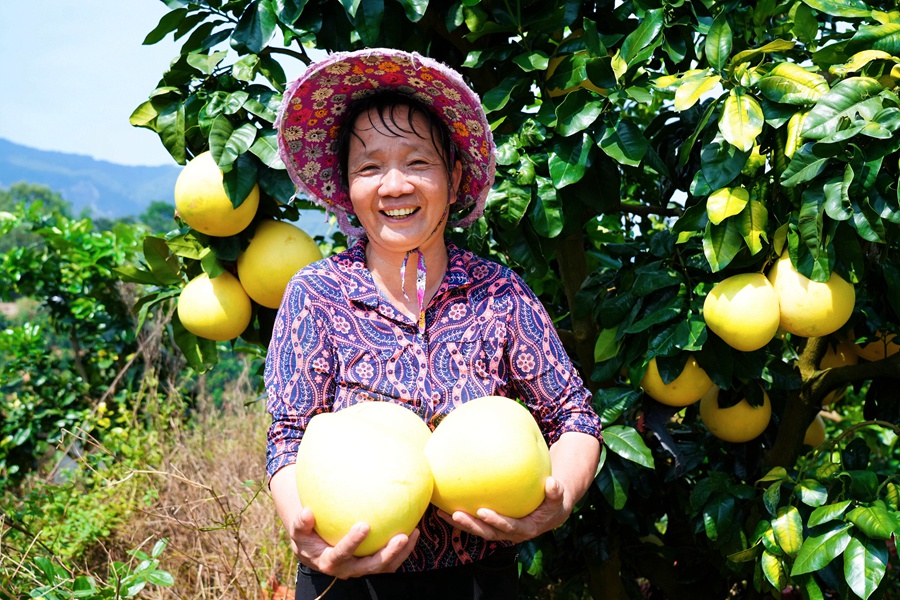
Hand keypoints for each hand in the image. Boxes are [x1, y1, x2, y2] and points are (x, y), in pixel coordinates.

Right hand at [286, 507, 418, 578]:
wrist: (314, 551)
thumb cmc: (307, 536)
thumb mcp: (298, 531)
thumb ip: (301, 523)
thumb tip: (307, 512)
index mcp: (329, 561)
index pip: (341, 554)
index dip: (352, 543)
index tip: (364, 525)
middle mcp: (348, 569)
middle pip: (371, 566)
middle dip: (387, 553)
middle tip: (401, 537)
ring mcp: (362, 568)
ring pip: (385, 566)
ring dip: (401, 553)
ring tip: (414, 533)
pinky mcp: (372, 564)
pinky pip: (391, 560)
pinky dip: (403, 549)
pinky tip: (413, 530)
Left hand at [437, 476, 568, 543]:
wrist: (549, 511)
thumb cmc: (553, 501)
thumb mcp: (558, 497)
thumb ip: (555, 492)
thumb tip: (552, 482)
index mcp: (525, 529)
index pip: (508, 527)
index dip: (495, 521)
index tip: (483, 512)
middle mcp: (510, 533)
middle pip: (487, 533)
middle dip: (471, 526)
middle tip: (456, 514)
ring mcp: (500, 531)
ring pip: (478, 530)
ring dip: (460, 523)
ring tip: (441, 513)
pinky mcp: (493, 525)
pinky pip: (475, 522)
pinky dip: (460, 516)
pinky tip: (445, 506)